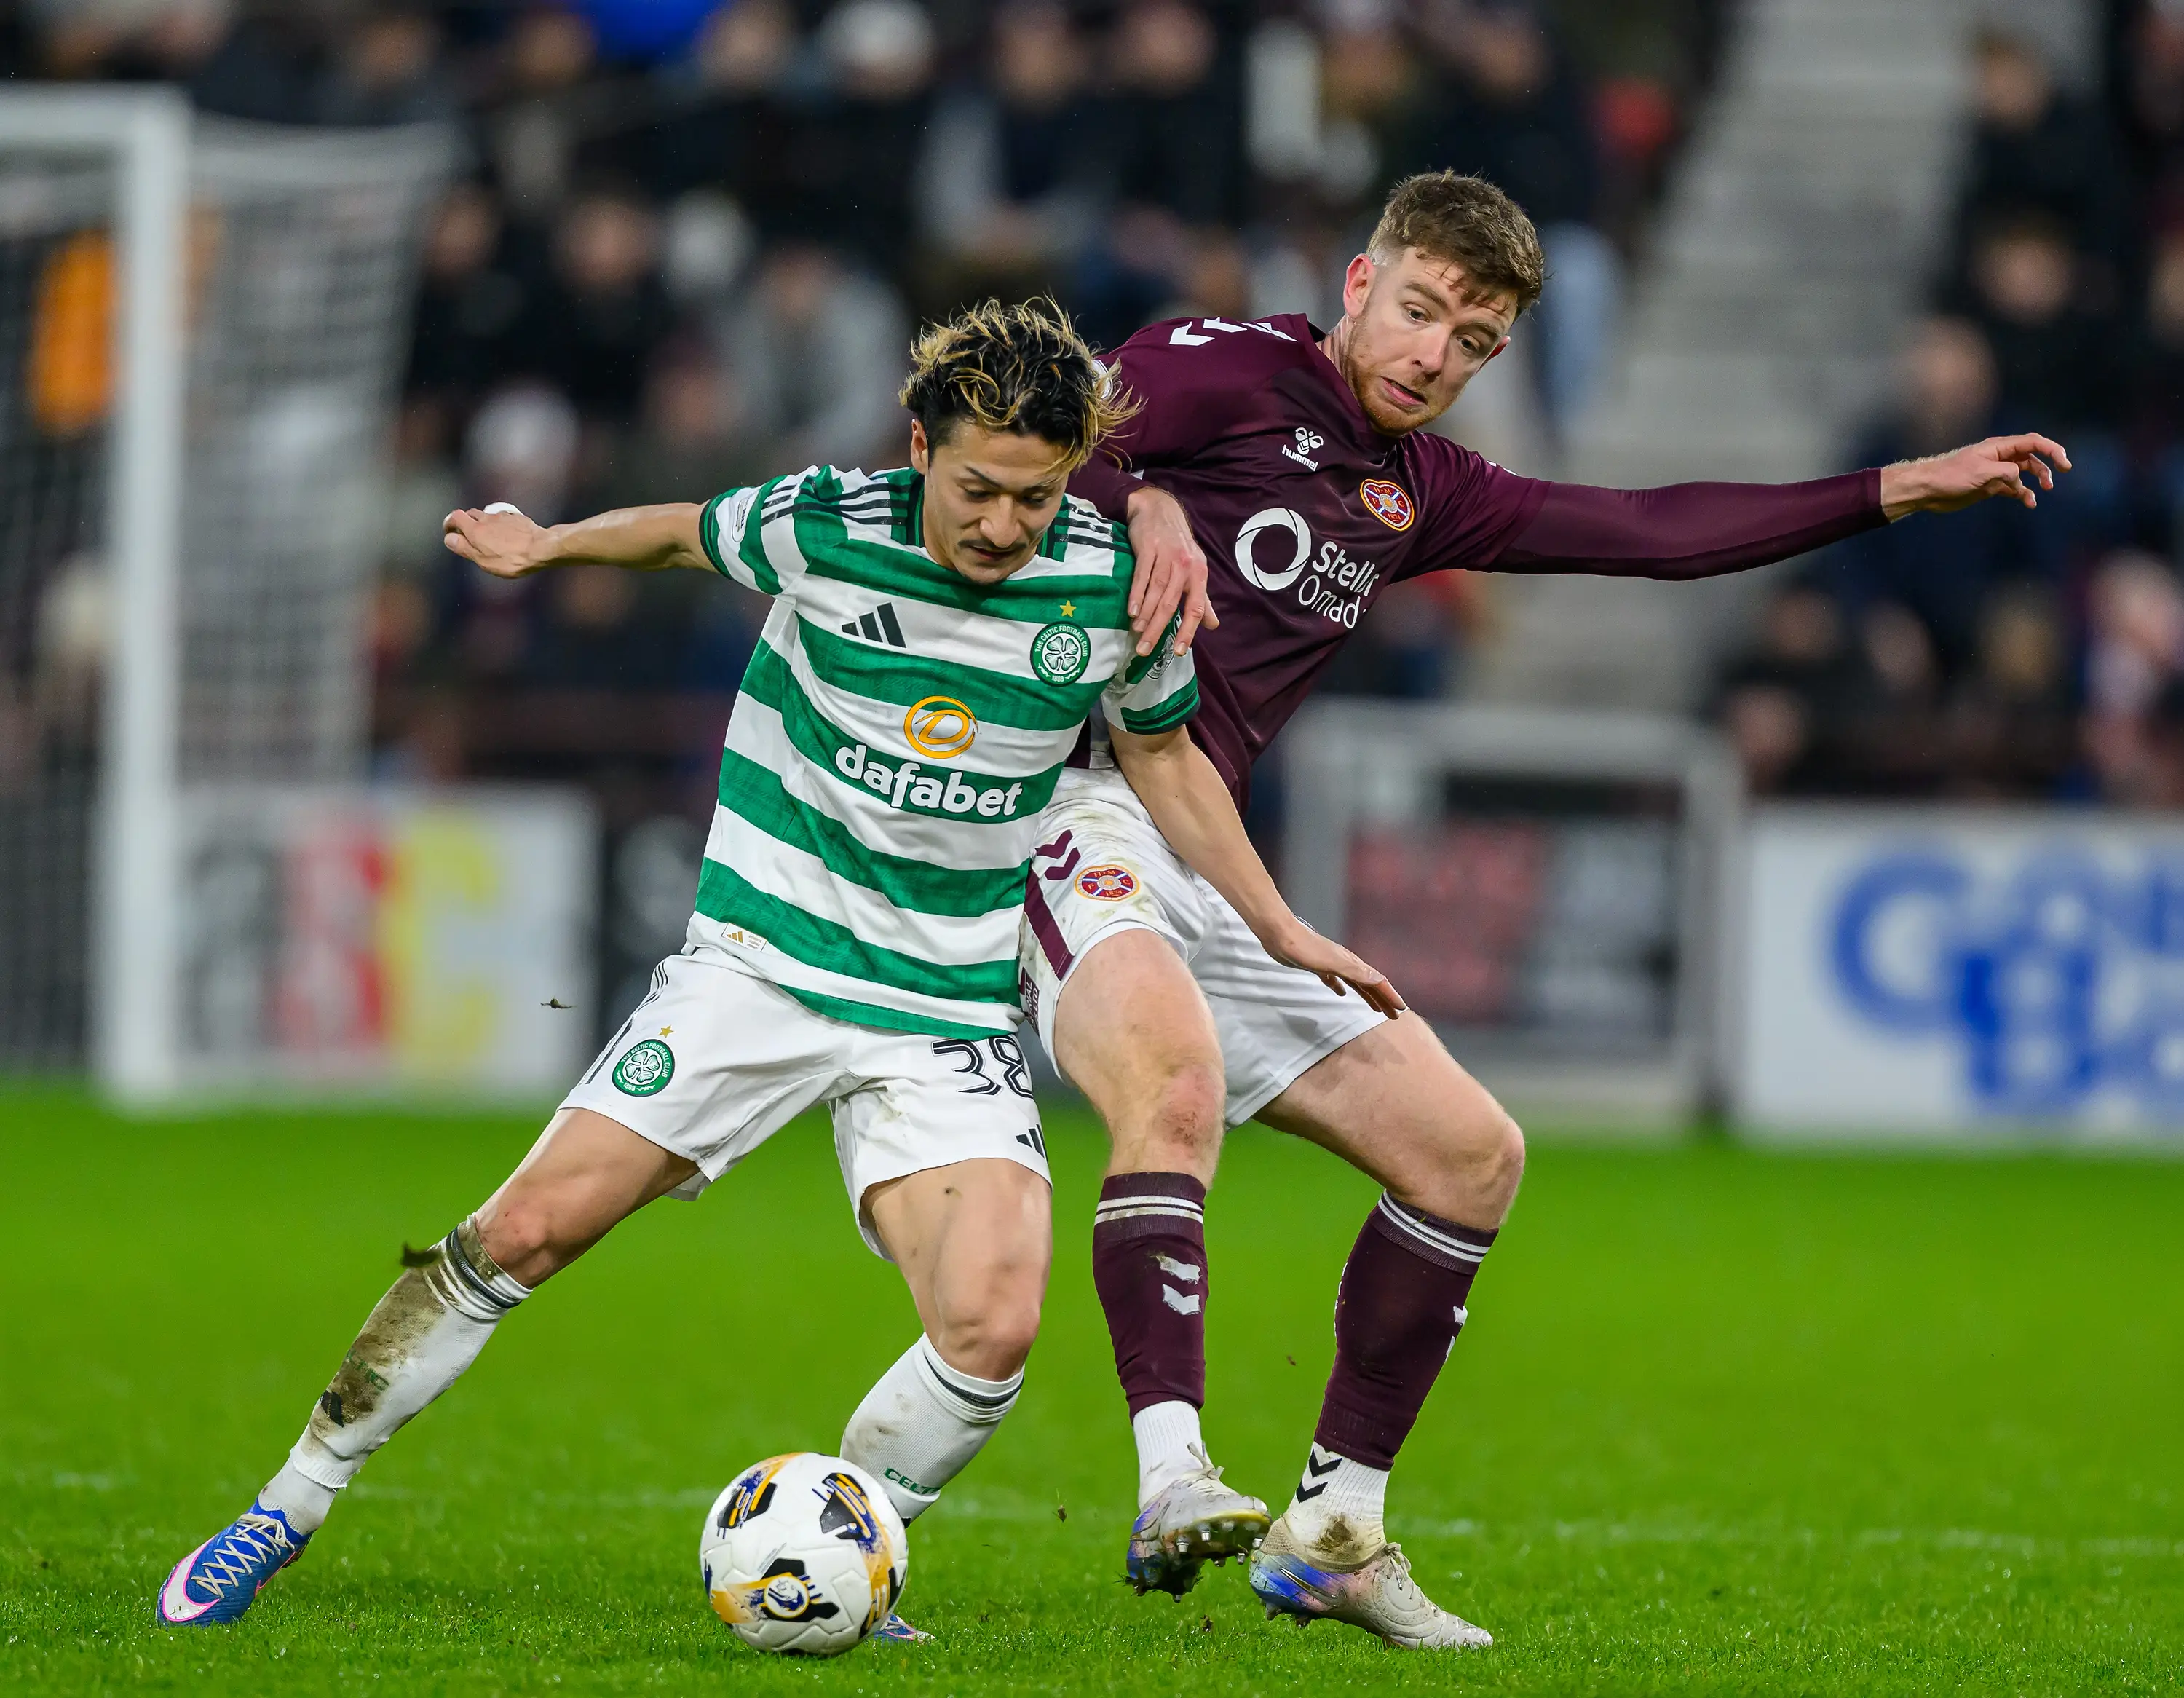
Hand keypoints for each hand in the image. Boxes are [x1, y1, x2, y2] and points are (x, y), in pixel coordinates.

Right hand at [443, 504, 552, 577]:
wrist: (542, 548)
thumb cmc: (513, 559)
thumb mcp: (484, 560)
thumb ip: (465, 548)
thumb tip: (449, 539)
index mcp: (476, 530)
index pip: (455, 517)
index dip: (450, 522)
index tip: (449, 530)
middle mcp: (487, 519)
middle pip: (470, 513)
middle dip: (466, 522)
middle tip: (467, 534)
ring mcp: (503, 516)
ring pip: (487, 515)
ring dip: (483, 522)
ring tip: (487, 536)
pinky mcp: (517, 517)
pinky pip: (503, 517)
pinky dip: (499, 523)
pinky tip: (506, 534)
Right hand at [1124, 484, 1218, 656]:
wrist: (1160, 510)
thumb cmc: (1178, 546)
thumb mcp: (1195, 569)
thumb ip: (1202, 599)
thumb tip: (1213, 625)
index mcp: (1199, 574)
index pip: (1196, 608)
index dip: (1188, 631)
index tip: (1178, 651)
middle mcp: (1185, 565)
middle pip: (1171, 603)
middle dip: (1158, 628)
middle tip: (1145, 649)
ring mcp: (1166, 556)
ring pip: (1156, 591)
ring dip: (1146, 614)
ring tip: (1137, 633)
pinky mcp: (1148, 548)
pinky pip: (1141, 575)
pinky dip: (1136, 594)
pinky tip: (1131, 611)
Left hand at [1263, 921, 1406, 1017]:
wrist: (1280, 935)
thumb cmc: (1304, 949)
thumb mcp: (1332, 962)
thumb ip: (1355, 972)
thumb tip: (1379, 980)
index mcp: (1351, 963)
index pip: (1376, 981)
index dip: (1390, 995)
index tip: (1402, 1009)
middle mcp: (1345, 963)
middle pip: (1369, 984)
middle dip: (1383, 999)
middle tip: (1394, 1016)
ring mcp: (1331, 964)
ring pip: (1355, 983)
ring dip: (1367, 995)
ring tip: (1375, 1009)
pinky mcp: (1317, 966)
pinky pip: (1335, 979)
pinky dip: (1340, 987)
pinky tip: (1340, 994)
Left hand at [1879, 434, 2071, 518]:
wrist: (1929, 490)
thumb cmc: (1951, 476)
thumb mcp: (1982, 472)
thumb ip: (2006, 472)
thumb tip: (2020, 479)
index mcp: (1999, 447)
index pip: (2033, 442)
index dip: (2052, 450)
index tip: (2064, 464)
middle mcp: (2000, 457)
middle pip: (2032, 456)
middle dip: (2047, 466)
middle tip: (2056, 479)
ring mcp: (1996, 471)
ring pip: (2024, 472)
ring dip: (2036, 481)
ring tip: (2043, 492)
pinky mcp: (1990, 486)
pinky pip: (2013, 487)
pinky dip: (2023, 493)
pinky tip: (2029, 502)